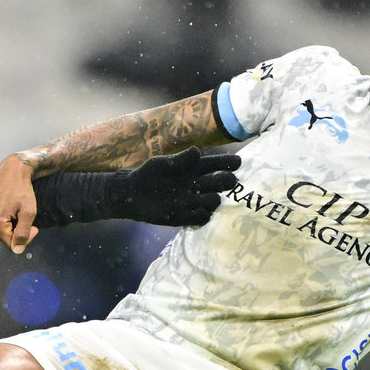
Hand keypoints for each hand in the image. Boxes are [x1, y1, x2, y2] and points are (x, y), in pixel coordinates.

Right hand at [0, 153, 40, 252]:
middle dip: (15, 230)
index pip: (11, 244)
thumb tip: (17, 250)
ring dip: (7, 224)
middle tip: (23, 216)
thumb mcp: (29, 212)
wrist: (12, 169)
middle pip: (3, 237)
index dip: (25, 238)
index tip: (33, 226)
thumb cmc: (22, 189)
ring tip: (14, 209)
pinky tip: (5, 206)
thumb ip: (23, 233)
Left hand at [115, 148, 239, 225]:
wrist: (131, 194)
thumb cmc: (148, 175)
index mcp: (194, 169)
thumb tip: (197, 151)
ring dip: (214, 199)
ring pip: (214, 201)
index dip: (227, 163)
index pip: (216, 164)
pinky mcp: (183, 217)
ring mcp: (191, 201)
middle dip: (227, 181)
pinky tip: (197, 210)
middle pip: (221, 183)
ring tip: (209, 196)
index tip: (238, 162)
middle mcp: (197, 185)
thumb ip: (179, 159)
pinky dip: (202, 214)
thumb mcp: (161, 163)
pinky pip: (201, 218)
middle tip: (230, 181)